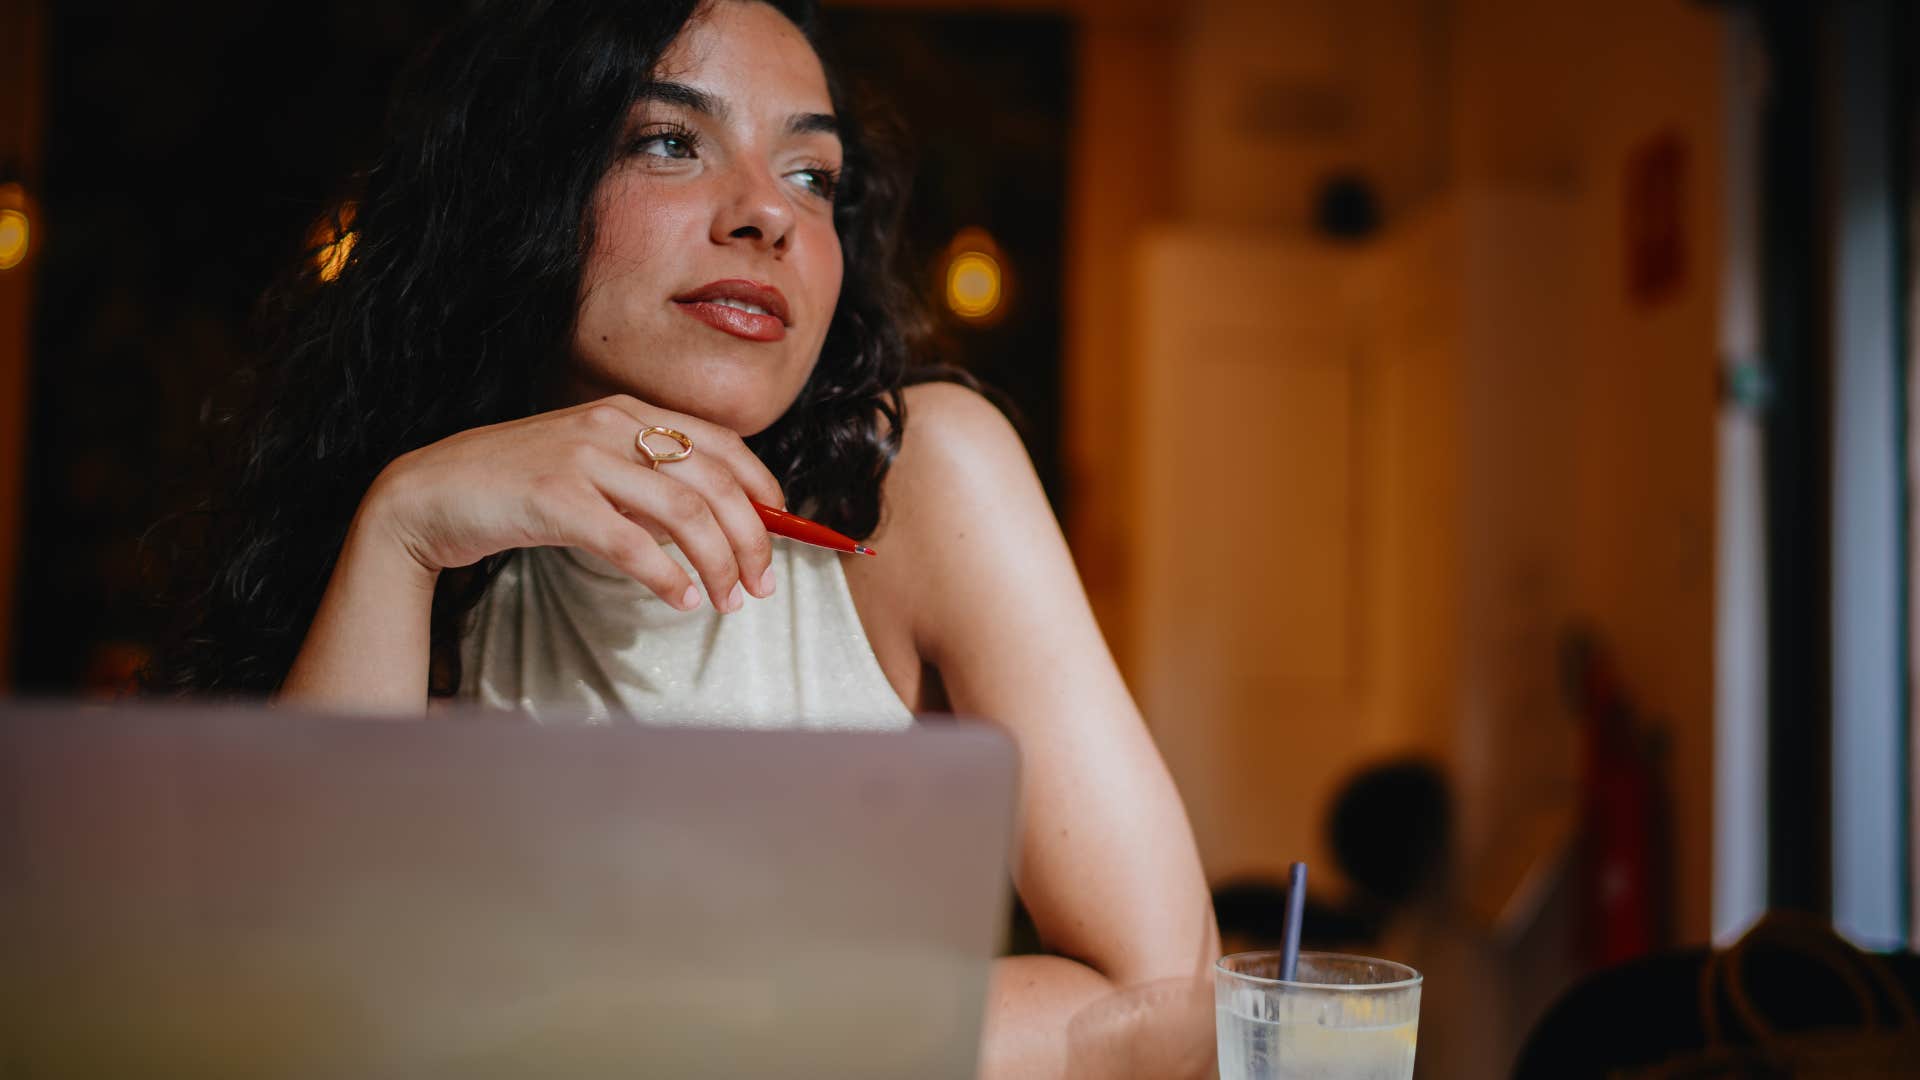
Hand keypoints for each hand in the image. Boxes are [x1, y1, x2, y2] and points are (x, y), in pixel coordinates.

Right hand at [363, 395, 782, 611]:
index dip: (764, 488)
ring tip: (727, 600)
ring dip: (718, 563)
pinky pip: (631, 543)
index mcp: (628, 412)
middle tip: (762, 583)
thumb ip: (647, 487)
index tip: (785, 529)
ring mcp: (583, 458)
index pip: (723, 444)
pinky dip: (665, 576)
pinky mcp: (555, 498)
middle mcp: (612, 424)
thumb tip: (716, 526)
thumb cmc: (517, 489)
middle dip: (752, 538)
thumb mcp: (592, 472)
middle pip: (715, 481)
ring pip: (683, 513)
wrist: (429, 495)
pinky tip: (681, 598)